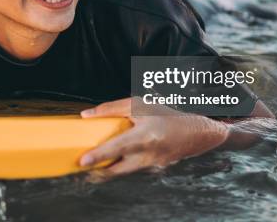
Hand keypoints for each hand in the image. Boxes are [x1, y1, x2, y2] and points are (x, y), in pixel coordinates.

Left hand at [79, 97, 228, 177]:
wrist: (195, 133)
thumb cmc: (165, 114)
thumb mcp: (139, 104)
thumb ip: (111, 109)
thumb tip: (86, 115)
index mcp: (145, 136)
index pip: (117, 147)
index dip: (98, 155)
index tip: (82, 161)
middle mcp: (148, 155)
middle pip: (116, 170)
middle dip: (97, 172)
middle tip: (81, 167)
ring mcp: (150, 165)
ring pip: (122, 171)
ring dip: (106, 169)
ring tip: (92, 164)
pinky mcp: (152, 169)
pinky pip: (131, 168)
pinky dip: (119, 165)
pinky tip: (111, 159)